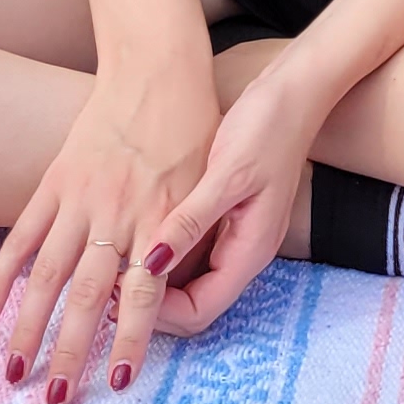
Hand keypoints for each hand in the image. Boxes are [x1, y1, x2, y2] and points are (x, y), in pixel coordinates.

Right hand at [0, 69, 218, 403]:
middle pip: (90, 295)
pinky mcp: (55, 181)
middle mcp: (118, 213)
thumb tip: (171, 296)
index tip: (117, 380)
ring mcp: (81, 197)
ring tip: (13, 373)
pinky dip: (1, 276)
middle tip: (56, 399)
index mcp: (162, 218)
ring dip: (28, 327)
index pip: (145, 292)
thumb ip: (189, 240)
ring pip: (48, 274)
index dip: (132, 338)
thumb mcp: (208, 185)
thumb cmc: (194, 132)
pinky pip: (22, 236)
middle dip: (71, 351)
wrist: (159, 70)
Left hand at [142, 62, 322, 345]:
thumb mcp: (227, 173)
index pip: (199, 311)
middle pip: (193, 304)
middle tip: (107, 282)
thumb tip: (149, 266)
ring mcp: (238, 235)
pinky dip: (164, 254)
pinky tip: (137, 235)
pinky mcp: (229, 216)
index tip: (116, 291)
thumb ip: (191, 222)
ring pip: (190, 280)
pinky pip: (192, 252)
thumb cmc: (267, 126)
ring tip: (114, 263)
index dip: (157, 314)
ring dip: (155, 281)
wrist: (296, 89)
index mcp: (250, 250)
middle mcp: (244, 251)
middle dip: (151, 304)